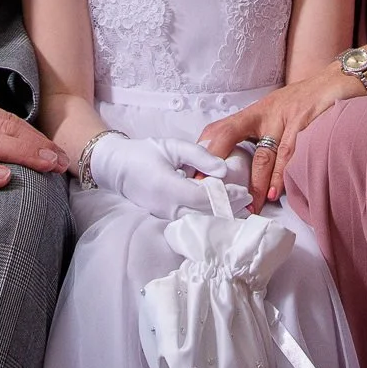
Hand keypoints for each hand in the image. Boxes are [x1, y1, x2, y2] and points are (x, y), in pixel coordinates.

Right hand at [88, 133, 248, 219]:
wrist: (117, 167)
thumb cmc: (145, 152)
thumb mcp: (173, 146)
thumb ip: (200, 156)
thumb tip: (224, 169)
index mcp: (169, 188)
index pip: (205, 198)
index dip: (227, 196)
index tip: (245, 191)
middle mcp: (168, 207)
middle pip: (205, 215)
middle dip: (229, 209)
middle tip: (249, 202)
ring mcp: (165, 216)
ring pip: (199, 221)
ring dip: (220, 215)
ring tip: (239, 207)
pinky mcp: (165, 218)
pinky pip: (191, 221)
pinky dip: (208, 216)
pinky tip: (220, 210)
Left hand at [199, 69, 359, 207]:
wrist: (340, 79)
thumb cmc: (307, 101)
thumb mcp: (278, 113)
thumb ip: (262, 136)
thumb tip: (243, 169)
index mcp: (256, 113)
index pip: (222, 129)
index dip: (208, 151)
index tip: (198, 177)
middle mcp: (267, 114)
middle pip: (233, 138)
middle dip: (222, 168)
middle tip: (216, 196)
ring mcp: (287, 118)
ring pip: (265, 154)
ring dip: (257, 183)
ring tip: (251, 205)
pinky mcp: (308, 123)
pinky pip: (294, 153)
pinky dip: (284, 175)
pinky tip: (278, 191)